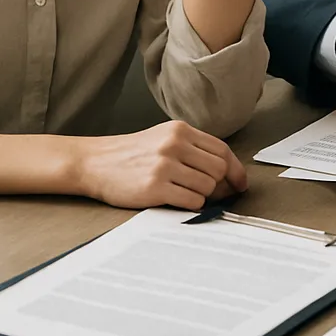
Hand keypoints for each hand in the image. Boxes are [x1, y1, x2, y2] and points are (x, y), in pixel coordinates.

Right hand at [77, 121, 247, 210]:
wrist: (95, 162)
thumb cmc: (133, 154)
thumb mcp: (164, 139)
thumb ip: (194, 150)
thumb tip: (228, 176)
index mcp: (180, 130)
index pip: (222, 150)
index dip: (235, 169)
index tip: (240, 184)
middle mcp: (174, 144)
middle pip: (218, 169)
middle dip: (219, 185)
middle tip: (213, 194)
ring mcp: (164, 166)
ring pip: (207, 186)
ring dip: (203, 196)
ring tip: (185, 194)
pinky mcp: (154, 188)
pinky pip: (192, 201)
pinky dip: (192, 205)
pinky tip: (178, 201)